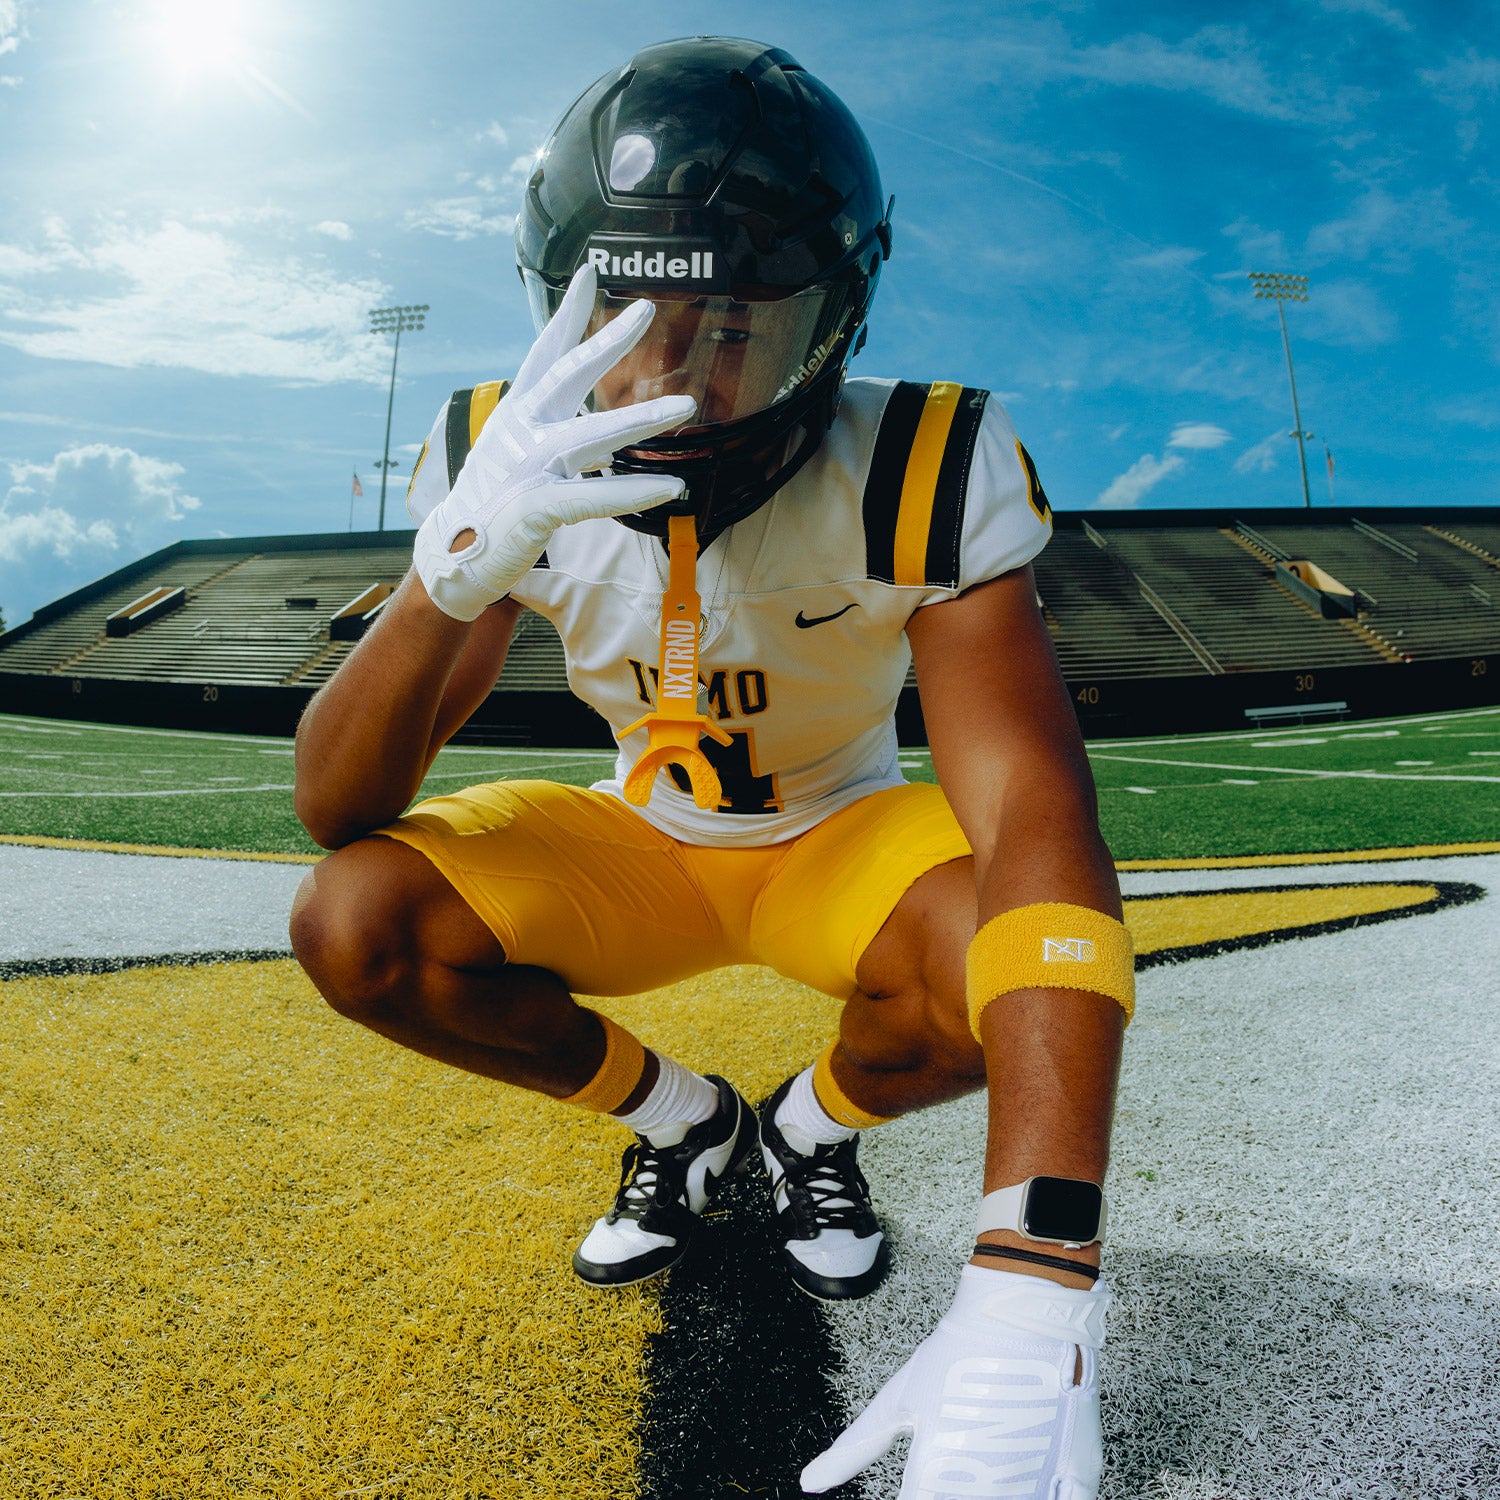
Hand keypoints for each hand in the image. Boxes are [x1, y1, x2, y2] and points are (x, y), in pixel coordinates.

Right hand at [414, 264, 695, 620]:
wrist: (454, 554)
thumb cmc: (492, 501)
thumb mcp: (514, 449)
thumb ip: (549, 424)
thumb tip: (583, 405)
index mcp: (517, 413)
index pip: (545, 354)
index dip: (567, 314)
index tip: (590, 272)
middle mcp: (522, 431)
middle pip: (569, 376)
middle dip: (608, 340)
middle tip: (646, 308)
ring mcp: (529, 467)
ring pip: (592, 435)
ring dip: (642, 419)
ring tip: (686, 406)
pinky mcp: (538, 507)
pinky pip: (594, 496)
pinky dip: (633, 491)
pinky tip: (671, 485)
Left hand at [801, 1265, 1108, 1499]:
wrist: (1026, 1310)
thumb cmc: (959, 1351)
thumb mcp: (900, 1398)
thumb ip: (855, 1448)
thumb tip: (809, 1483)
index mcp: (935, 1472)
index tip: (914, 1492)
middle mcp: (985, 1484)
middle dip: (959, 1492)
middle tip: (952, 1476)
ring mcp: (1034, 1481)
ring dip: (994, 1491)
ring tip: (982, 1474)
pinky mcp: (1076, 1475)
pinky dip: (1042, 1494)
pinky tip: (1030, 1483)